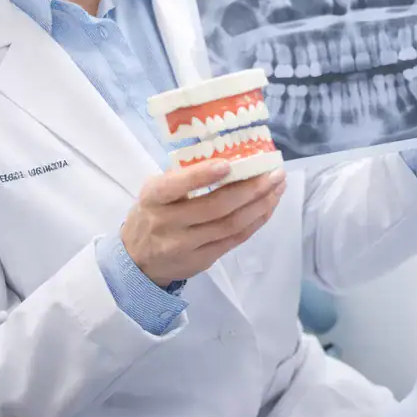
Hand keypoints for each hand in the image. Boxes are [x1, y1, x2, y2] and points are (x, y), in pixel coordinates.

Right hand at [121, 160, 286, 287]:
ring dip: (260, 204)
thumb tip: (230, 155)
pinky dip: (256, 221)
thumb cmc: (153, 213)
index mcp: (154, 197)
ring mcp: (186, 245)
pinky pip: (235, 239)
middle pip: (216, 207)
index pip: (177, 186)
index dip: (202, 176)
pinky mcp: (202, 260)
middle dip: (251, 188)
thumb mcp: (156, 191)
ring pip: (231, 224)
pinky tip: (268, 206)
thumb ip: (183, 177)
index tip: (228, 164)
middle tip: (275, 173)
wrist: (138, 262)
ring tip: (278, 187)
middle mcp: (169, 223)